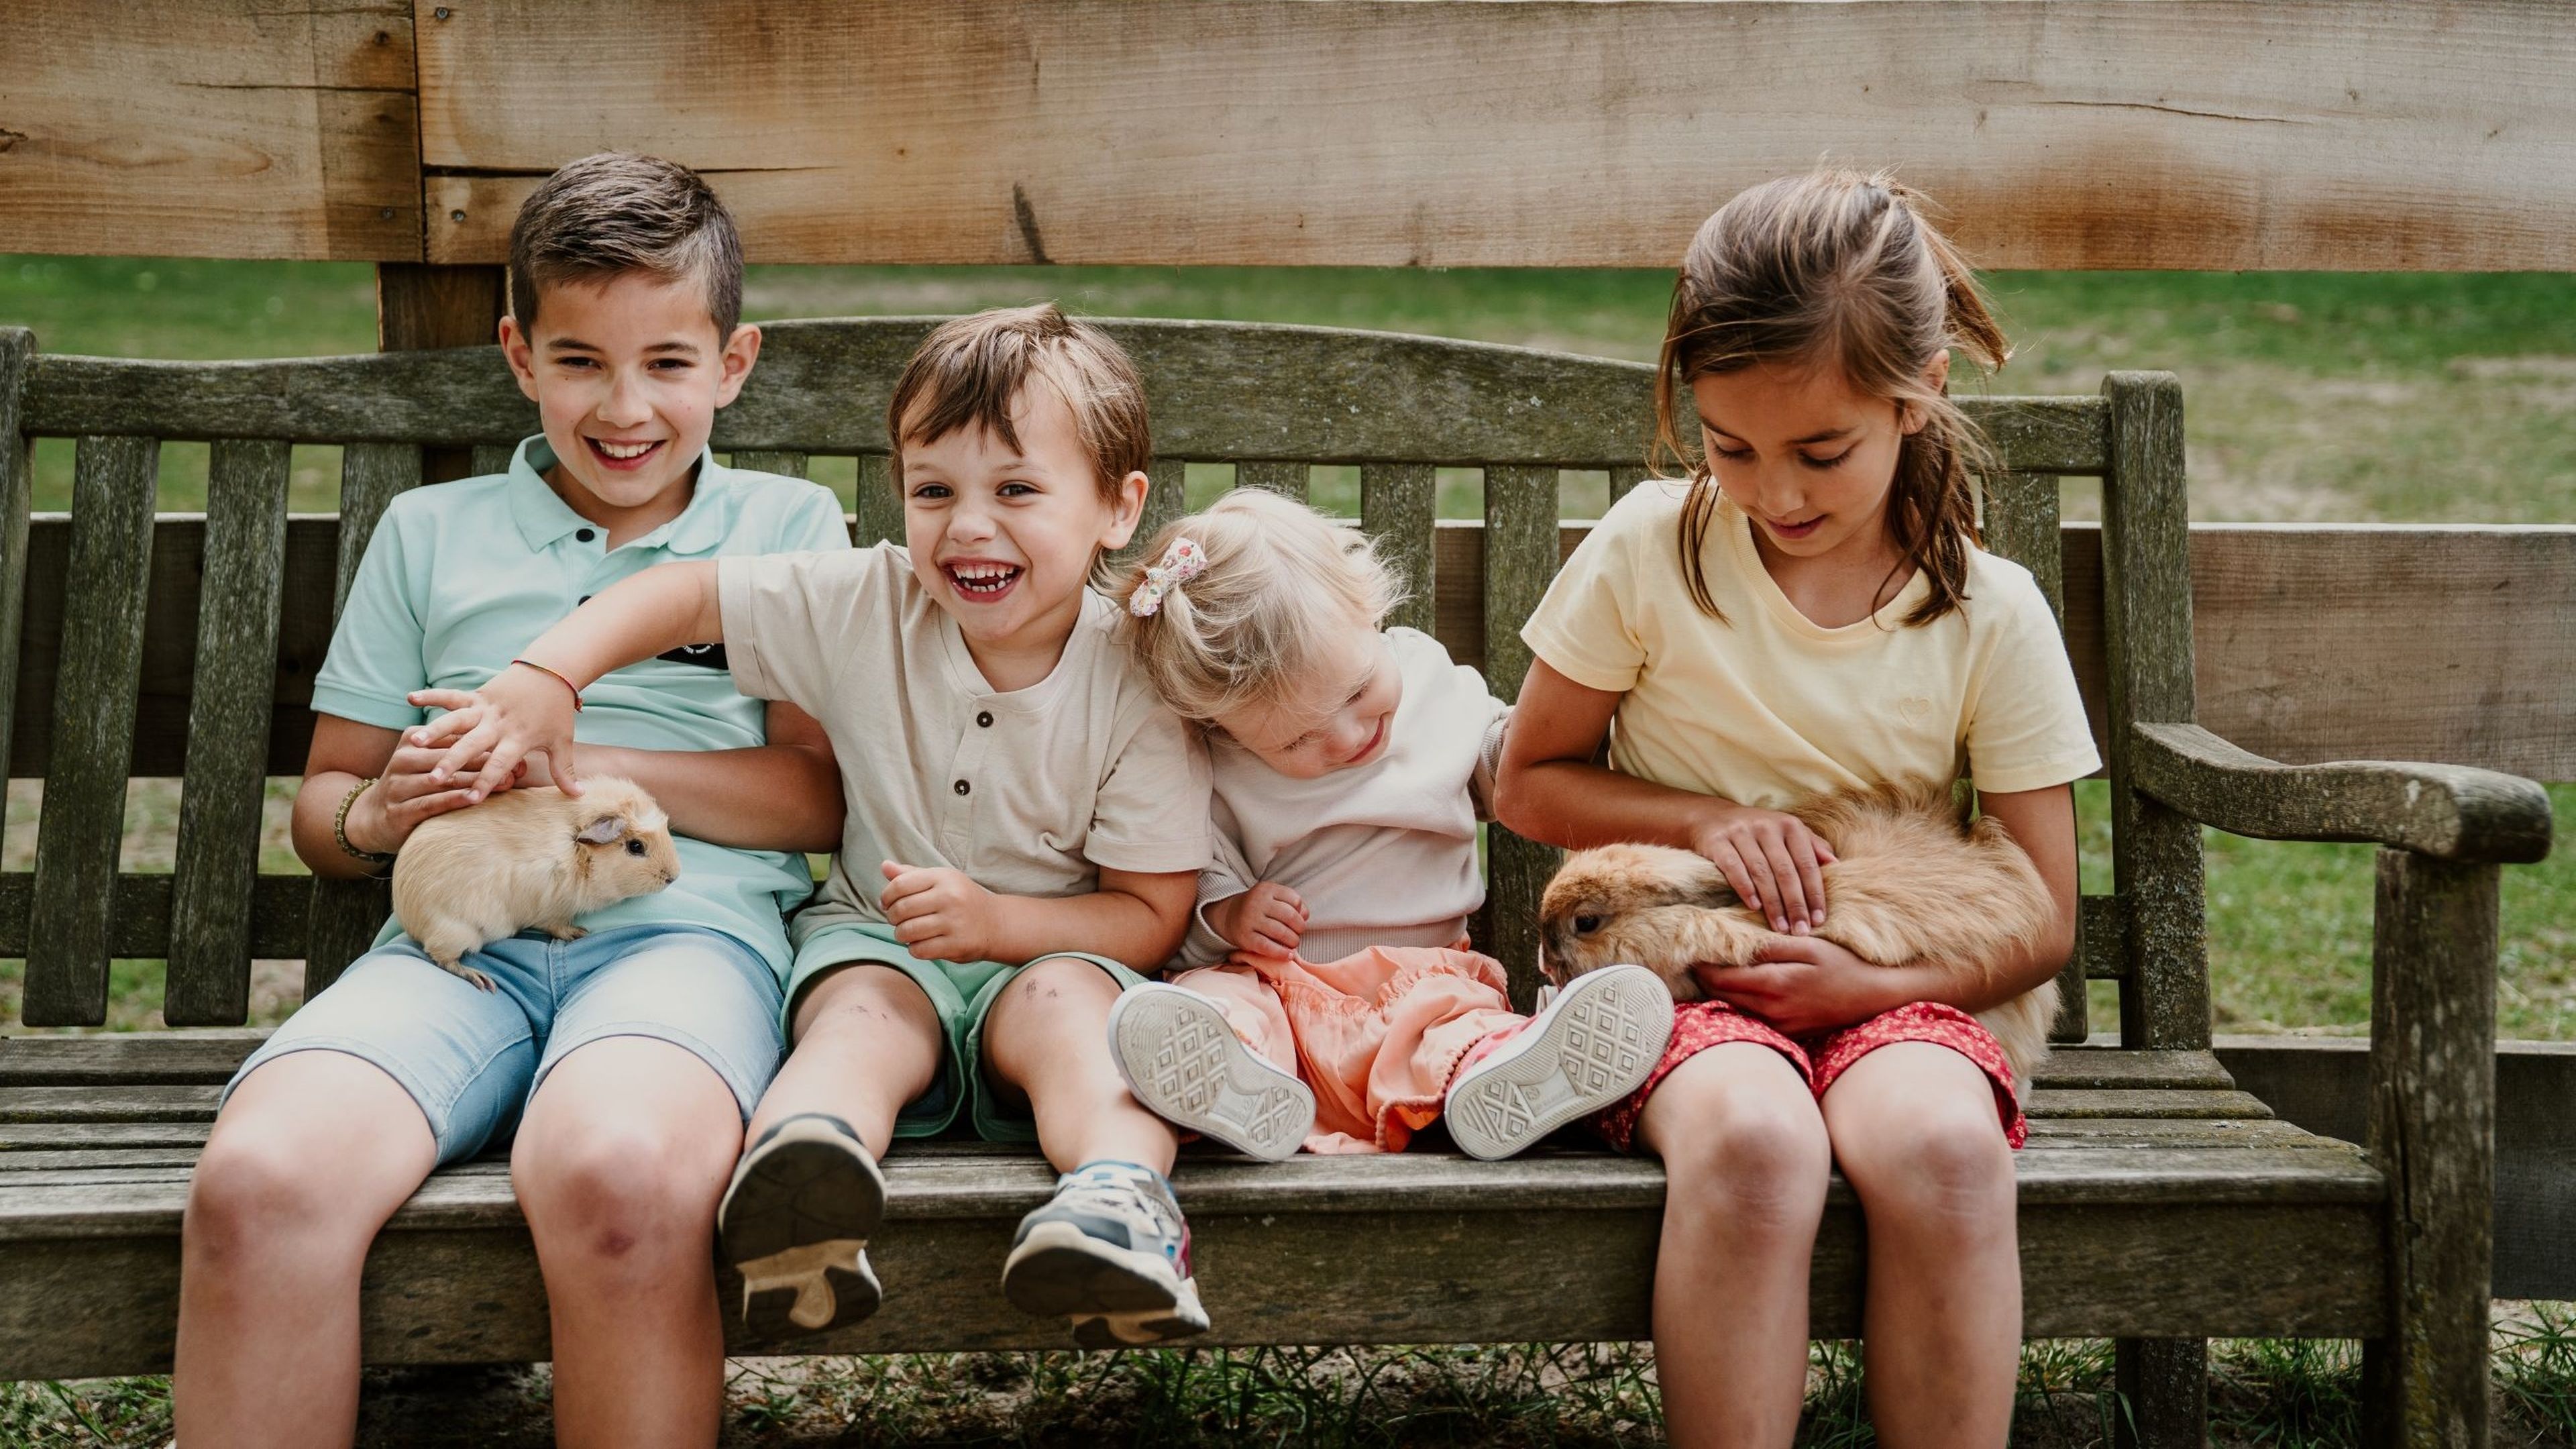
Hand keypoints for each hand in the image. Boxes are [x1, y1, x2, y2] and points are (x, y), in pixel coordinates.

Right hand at [339, 743, 526, 855]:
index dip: (487, 744)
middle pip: (450, 758)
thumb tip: (512, 753)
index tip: (518, 750)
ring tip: (505, 784)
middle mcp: (403, 759)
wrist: (374, 818)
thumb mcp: (434, 763)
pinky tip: (474, 799)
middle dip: (484, 763)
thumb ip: (462, 754)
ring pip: (442, 780)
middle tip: (517, 769)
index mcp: (413, 740)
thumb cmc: (418, 785)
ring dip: (475, 782)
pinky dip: (453, 800)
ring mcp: (397, 785)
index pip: (454, 738)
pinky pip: (429, 803)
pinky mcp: (397, 810)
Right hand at [407, 660, 585, 797]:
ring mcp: (486, 707)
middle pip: (473, 745)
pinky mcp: (477, 694)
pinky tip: (410, 698)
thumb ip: (565, 771)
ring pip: (457, 720)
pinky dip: (432, 696)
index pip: (501, 763)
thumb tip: (579, 796)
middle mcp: (499, 723)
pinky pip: (451, 695)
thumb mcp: (562, 742)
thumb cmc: (557, 711)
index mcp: (518, 738)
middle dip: (453, 762)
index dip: (487, 781)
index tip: (472, 799)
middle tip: (434, 778)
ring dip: (436, 731)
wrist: (553, 672)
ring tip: (416, 742)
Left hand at [880, 860, 1004, 962]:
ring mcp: (954, 922)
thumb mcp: (941, 880)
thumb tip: (884, 866)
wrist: (996, 923)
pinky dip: (914, 949)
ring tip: (907, 933)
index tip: (887, 904)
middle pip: (901, 909)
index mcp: (943, 877)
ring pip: (907, 932)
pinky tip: (921, 943)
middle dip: (892, 917)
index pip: (899, 885)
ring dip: (900, 935)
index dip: (886, 896)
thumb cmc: (961, 899)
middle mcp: (950, 897)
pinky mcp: (956, 945)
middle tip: (897, 920)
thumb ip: (911, 874)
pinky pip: (919, 950)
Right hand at [1206, 882, 1304, 958]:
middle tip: (1298, 933)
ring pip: (1281, 932)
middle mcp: (1257, 902)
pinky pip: (1268, 947)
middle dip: (1300, 928)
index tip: (1298, 918)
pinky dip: (1281, 953)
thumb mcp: (1273, 898)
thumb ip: (1292, 903)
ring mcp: (1250, 920)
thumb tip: (1304, 916)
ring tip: (1293, 943)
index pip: (1295, 900)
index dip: (1301, 912)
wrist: (1229, 915)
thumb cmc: (1259, 908)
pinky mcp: (1245, 938)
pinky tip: (1288, 955)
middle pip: (1290, 916)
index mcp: (1267, 889)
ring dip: (1293, 941)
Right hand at [1688, 804, 1837, 934]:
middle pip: (1785, 871)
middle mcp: (1766, 826)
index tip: (1819, 919)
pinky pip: (1733, 868)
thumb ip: (1812, 846)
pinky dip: (1745, 889)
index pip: (1806, 863)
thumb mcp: (1787, 832)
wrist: (1712, 816)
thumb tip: (1835, 864)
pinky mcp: (1717, 842)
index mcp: (1789, 825)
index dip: (1814, 893)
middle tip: (1800, 930)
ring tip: (1781, 927)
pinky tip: (1755, 907)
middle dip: (1795, 904)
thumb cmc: (1759, 832)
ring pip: (1761, 872)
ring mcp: (1740, 832)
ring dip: (1773, 904)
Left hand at [1692, 935, 1897, 1035]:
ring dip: (1720, 993)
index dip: (1701, 967)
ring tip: (1710, 973)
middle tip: (1693, 960)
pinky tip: (1739, 990)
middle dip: (1705, 979)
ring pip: (1735, 1010)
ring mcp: (1779, 1026)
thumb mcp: (1809, 946)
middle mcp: (1772, 1011)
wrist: (1872, 997)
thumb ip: (1772, 946)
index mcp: (1774, 985)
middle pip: (1722, 997)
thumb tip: (1738, 944)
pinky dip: (1740, 1005)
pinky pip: (1752, 1020)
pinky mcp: (1787, 1034)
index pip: (1721, 979)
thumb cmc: (1843, 965)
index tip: (1690, 952)